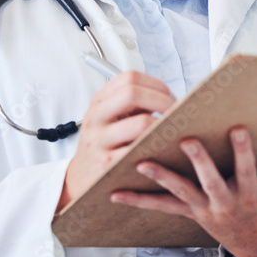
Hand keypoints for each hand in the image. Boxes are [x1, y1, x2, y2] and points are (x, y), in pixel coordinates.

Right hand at [56, 71, 175, 212]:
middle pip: (133, 93)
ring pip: (142, 122)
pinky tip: (162, 148)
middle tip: (176, 112)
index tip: (168, 96)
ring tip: (171, 131)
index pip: (129, 78)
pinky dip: (157, 146)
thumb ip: (132, 105)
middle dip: (162, 100)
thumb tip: (169, 97)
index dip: (156, 84)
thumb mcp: (108, 118)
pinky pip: (140, 149)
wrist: (81, 178)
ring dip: (164, 125)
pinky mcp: (108, 163)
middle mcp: (96, 117)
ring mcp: (100, 140)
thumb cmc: (103, 146)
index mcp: (99, 102)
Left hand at [110, 126, 256, 256]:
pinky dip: (139, 201)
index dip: (243, 150)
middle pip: (210, 180)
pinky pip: (161, 207)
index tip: (238, 129)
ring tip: (141, 164)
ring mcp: (204, 208)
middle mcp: (224, 201)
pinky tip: (118, 194)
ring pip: (180, 192)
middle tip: (187, 141)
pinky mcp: (189, 213)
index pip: (246, 168)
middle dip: (199, 161)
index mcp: (249, 192)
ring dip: (160, 178)